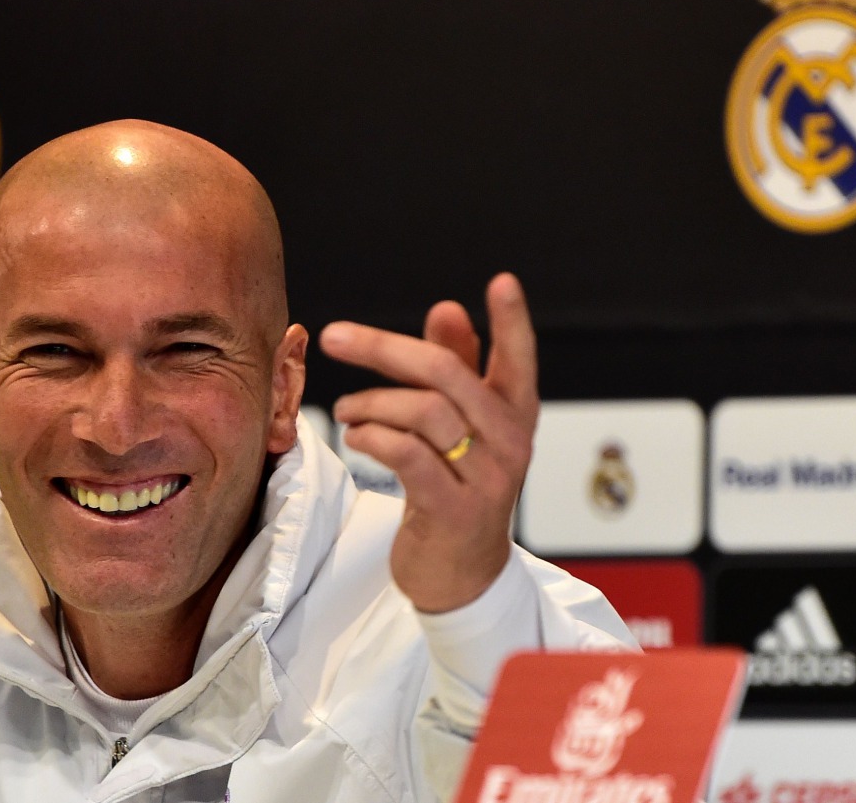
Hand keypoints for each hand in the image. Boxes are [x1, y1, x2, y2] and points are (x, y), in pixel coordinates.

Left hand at [318, 273, 538, 612]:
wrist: (462, 575)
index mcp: (514, 413)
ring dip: (369, 403)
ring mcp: (486, 477)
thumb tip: (447, 309)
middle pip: (447, 374)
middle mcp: (509, 441)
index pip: (519, 358)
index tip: (502, 281)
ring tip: (345, 411)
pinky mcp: (455, 509)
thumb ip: (459, 368)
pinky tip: (354, 436)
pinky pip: (408, 456)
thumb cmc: (458, 487)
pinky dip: (373, 437)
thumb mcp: (464, 427)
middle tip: (335, 335)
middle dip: (384, 348)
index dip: (512, 320)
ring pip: (422, 412)